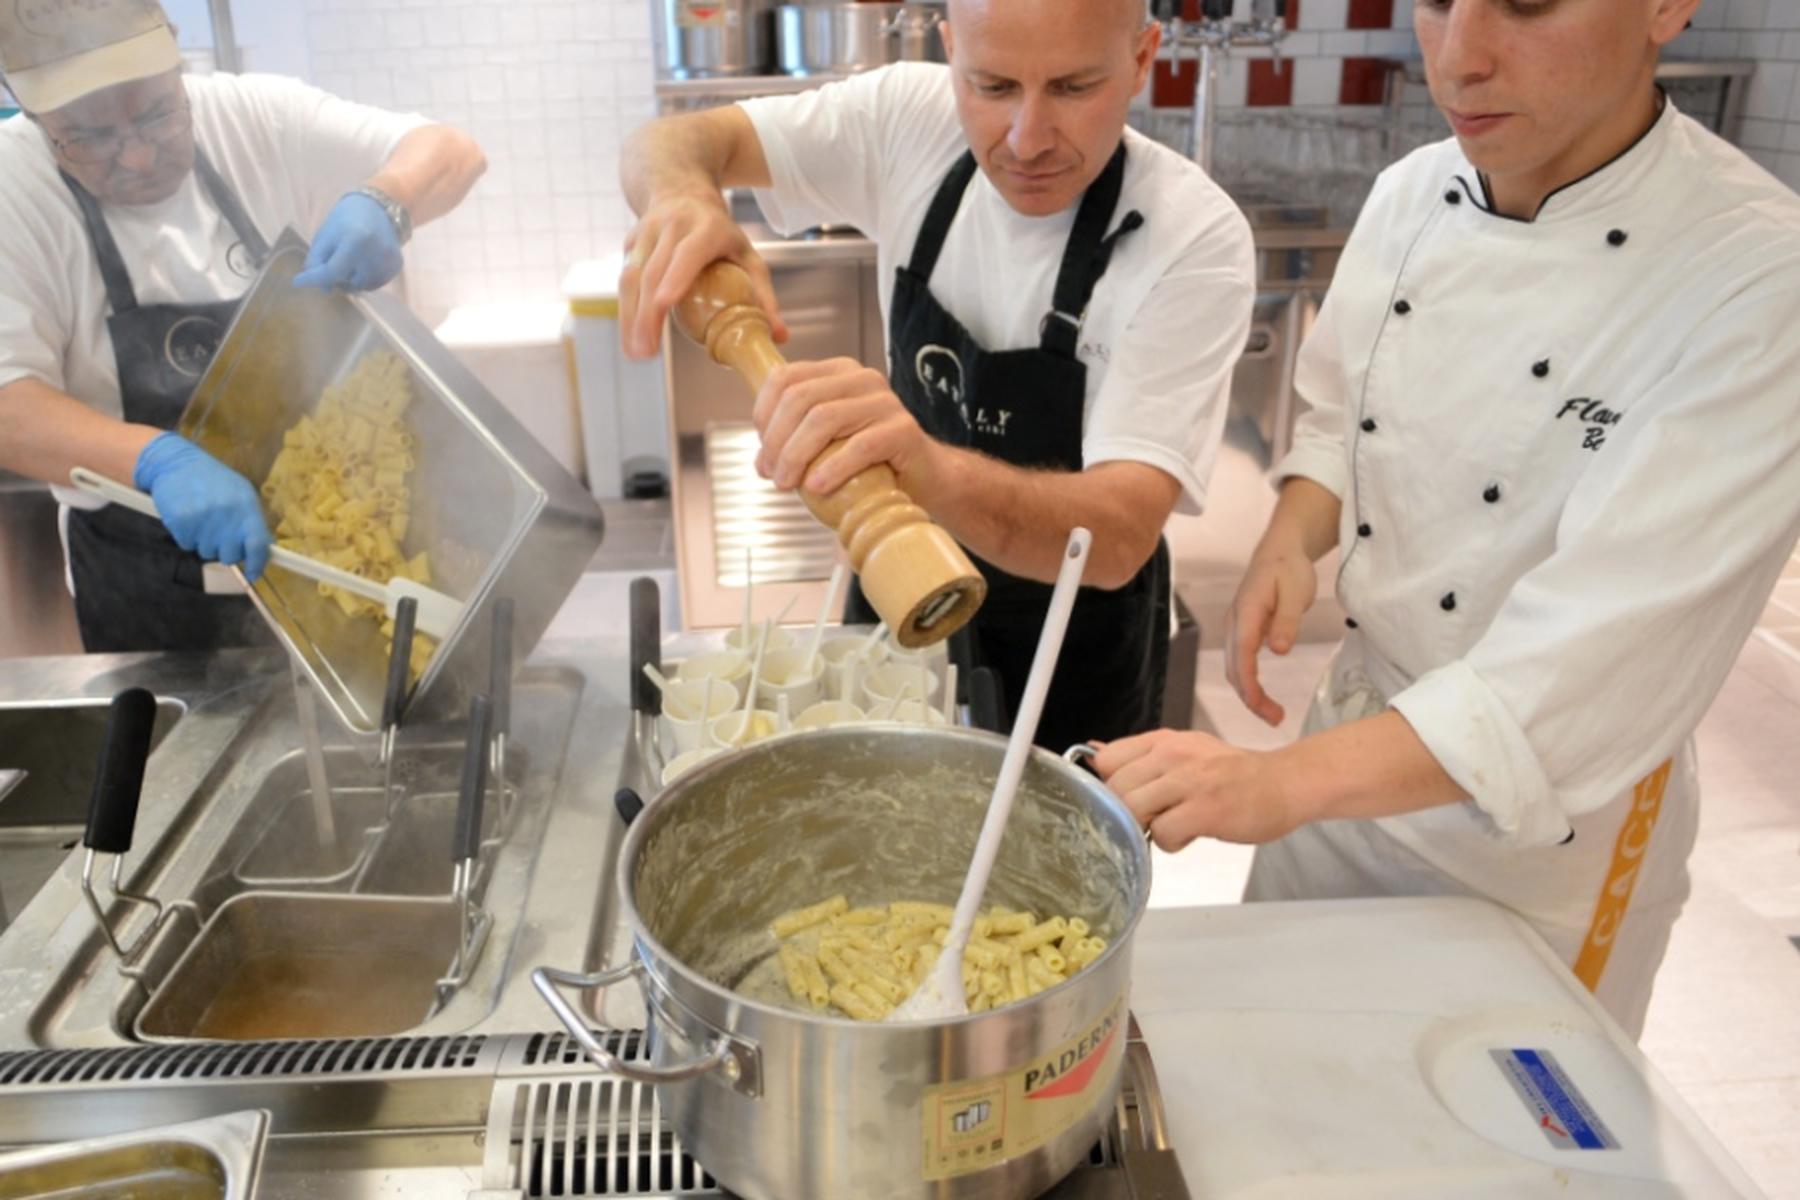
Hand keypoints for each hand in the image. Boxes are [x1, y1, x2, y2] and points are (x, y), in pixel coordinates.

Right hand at [133, 432, 271, 580]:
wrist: (176, 462)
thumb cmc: (212, 480)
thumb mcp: (240, 493)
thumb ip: (251, 520)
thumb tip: (263, 549)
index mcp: (246, 506)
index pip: (257, 544)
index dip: (257, 563)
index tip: (253, 573)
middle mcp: (227, 514)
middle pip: (230, 555)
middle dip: (225, 551)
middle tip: (218, 535)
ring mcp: (203, 518)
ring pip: (207, 552)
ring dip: (204, 542)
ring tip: (201, 520)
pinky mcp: (181, 522)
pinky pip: (187, 545)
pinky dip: (187, 537)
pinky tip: (187, 518)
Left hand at [294, 193, 403, 291]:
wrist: (378, 207)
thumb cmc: (346, 219)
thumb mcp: (325, 235)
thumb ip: (317, 261)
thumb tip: (323, 288)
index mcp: (357, 240)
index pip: (332, 270)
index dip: (314, 279)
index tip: (298, 282)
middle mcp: (376, 254)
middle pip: (347, 281)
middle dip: (335, 276)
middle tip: (332, 261)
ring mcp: (389, 262)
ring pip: (361, 287)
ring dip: (350, 280)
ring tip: (348, 261)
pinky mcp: (396, 266)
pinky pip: (374, 284)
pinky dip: (364, 279)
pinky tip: (362, 263)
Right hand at [620, 192, 786, 358]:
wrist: (681, 191)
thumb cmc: (720, 232)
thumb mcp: (748, 255)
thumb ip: (763, 295)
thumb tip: (780, 336)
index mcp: (707, 228)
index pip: (688, 253)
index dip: (675, 277)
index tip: (664, 304)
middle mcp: (672, 226)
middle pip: (654, 271)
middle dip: (647, 313)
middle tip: (648, 350)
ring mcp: (646, 232)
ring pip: (632, 276)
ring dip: (631, 317)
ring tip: (636, 352)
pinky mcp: (630, 243)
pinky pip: (626, 278)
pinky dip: (627, 310)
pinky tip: (631, 337)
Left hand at [752, 358, 937, 495]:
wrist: (926, 479)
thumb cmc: (872, 463)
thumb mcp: (830, 444)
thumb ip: (798, 440)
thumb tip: (762, 461)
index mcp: (838, 373)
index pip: (785, 378)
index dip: (763, 414)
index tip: (762, 453)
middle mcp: (861, 379)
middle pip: (800, 398)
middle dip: (776, 440)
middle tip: (771, 474)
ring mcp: (885, 402)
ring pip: (823, 418)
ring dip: (796, 455)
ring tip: (788, 484)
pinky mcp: (903, 430)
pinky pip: (861, 445)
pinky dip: (833, 468)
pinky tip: (818, 486)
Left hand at [1092, 729, 1302, 849]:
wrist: (1284, 783)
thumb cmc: (1233, 773)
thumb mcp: (1185, 751)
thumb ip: (1141, 756)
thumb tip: (1094, 755)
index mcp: (1164, 740)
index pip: (1107, 760)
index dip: (1111, 786)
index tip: (1131, 798)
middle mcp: (1173, 754)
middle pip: (1116, 790)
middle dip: (1128, 812)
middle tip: (1155, 818)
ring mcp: (1190, 780)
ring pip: (1133, 810)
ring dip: (1148, 828)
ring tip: (1173, 825)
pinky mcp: (1206, 809)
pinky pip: (1162, 833)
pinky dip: (1172, 843)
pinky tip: (1191, 834)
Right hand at [1224, 542, 1316, 726]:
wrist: (1280, 550)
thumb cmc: (1289, 569)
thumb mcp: (1296, 591)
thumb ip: (1287, 621)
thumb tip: (1279, 651)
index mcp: (1247, 611)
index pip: (1242, 654)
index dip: (1249, 684)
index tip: (1262, 707)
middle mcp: (1234, 621)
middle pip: (1233, 667)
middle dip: (1249, 697)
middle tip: (1275, 719)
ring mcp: (1235, 627)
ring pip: (1233, 668)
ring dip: (1248, 693)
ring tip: (1273, 714)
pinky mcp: (1242, 632)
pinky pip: (1239, 662)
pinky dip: (1248, 682)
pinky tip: (1263, 696)